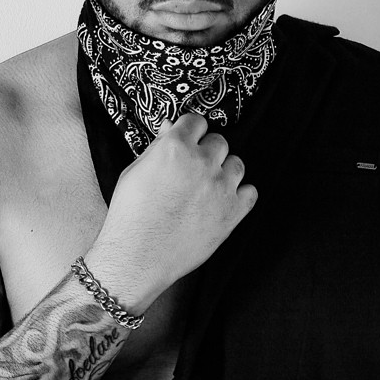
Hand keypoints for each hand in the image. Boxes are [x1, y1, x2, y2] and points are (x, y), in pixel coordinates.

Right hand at [86, 114, 257, 312]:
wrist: (137, 257)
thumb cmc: (129, 216)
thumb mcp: (134, 173)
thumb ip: (157, 148)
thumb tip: (170, 128)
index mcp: (175, 147)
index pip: (197, 121)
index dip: (191, 132)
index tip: (189, 142)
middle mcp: (202, 162)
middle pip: (219, 142)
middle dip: (207, 153)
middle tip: (193, 171)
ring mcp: (221, 187)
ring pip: (237, 164)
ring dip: (224, 172)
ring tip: (207, 189)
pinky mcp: (233, 212)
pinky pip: (250, 192)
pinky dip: (239, 196)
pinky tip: (221, 203)